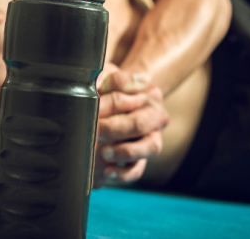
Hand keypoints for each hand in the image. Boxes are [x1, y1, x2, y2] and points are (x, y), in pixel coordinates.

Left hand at [93, 64, 167, 187]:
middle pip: (141, 123)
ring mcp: (151, 138)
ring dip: (126, 151)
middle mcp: (156, 116)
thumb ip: (113, 78)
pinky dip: (123, 173)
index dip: (112, 103)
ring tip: (105, 152)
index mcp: (150, 93)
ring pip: (150, 148)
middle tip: (97, 130)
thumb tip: (114, 83)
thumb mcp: (109, 76)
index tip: (94, 108)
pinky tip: (107, 172)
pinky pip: (138, 169)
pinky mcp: (141, 159)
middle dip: (117, 128)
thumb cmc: (110, 88)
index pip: (133, 96)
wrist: (113, 104)